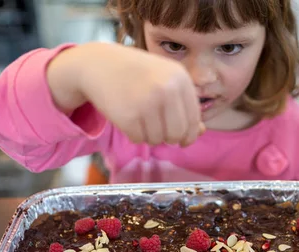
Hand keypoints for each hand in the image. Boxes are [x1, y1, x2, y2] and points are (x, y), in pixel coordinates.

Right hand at [47, 43, 204, 146]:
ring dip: (149, 135)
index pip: (193, 119)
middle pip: (177, 134)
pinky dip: (134, 134)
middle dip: (168, 137)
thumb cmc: (136, 73)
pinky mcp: (128, 116)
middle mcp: (167, 89)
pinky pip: (139, 139)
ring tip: (140, 118)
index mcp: (180, 78)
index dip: (189, 134)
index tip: (183, 139)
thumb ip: (184, 104)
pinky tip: (128, 117)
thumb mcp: (164, 80)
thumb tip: (200, 132)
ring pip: (157, 139)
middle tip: (158, 129)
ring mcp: (148, 102)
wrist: (98, 64)